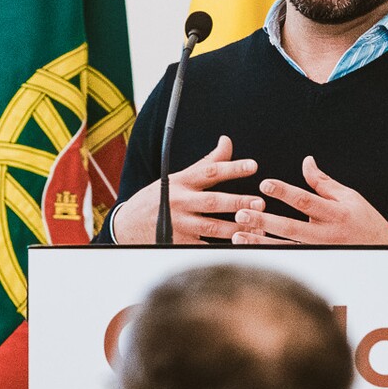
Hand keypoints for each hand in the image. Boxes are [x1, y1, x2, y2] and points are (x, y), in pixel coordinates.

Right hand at [112, 135, 262, 244]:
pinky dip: (222, 247)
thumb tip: (227, 141)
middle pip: (213, 201)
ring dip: (236, 228)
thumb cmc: (157, 198)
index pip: (209, 171)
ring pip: (212, 227)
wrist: (127, 225)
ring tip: (257, 227)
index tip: (253, 166)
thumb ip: (206, 163)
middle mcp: (180, 201)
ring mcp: (179, 224)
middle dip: (237, 202)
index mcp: (181, 182)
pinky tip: (241, 246)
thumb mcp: (177, 177)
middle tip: (260, 202)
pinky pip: (205, 245)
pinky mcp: (179, 243)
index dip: (232, 168)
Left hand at [235, 156, 387, 245]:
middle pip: (291, 227)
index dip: (285, 192)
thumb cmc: (363, 219)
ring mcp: (319, 251)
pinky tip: (251, 249)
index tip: (265, 184)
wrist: (381, 248)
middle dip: (265, 220)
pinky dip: (269, 253)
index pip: (305, 201)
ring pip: (285, 247)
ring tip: (238, 236)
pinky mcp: (315, 262)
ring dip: (260, 242)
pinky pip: (289, 258)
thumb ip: (322, 182)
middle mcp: (326, 234)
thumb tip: (306, 162)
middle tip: (242, 213)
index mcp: (335, 213)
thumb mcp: (348, 196)